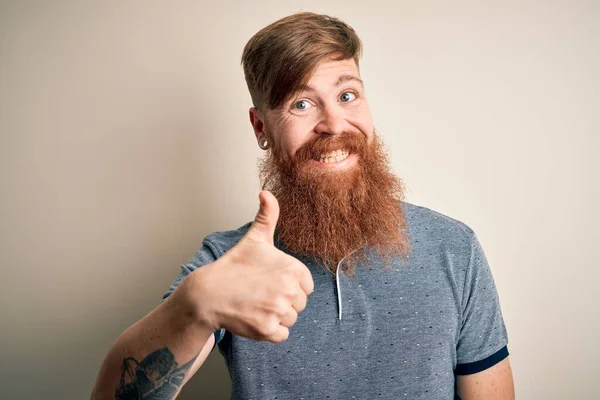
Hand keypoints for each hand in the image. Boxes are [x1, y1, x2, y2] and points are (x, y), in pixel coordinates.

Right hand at [188, 191, 313, 342]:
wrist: (208, 293)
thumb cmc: (233, 266)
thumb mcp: (254, 239)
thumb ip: (267, 216)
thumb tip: (266, 192)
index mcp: (293, 269)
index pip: (306, 286)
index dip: (289, 285)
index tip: (270, 282)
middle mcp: (289, 290)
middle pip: (299, 304)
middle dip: (282, 302)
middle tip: (260, 293)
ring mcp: (278, 311)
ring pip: (290, 320)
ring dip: (276, 317)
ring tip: (256, 305)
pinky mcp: (267, 330)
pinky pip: (281, 335)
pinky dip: (270, 331)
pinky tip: (255, 318)